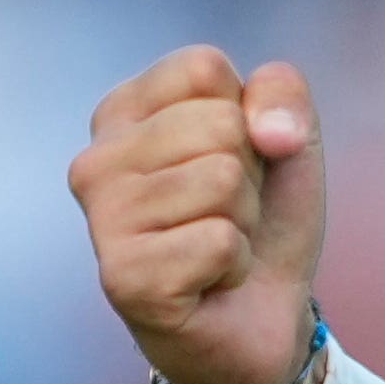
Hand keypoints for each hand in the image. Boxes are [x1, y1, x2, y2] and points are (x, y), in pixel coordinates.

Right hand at [69, 46, 326, 383]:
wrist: (265, 315)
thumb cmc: (263, 217)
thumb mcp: (288, 135)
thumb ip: (283, 92)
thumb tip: (267, 130)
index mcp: (123, 112)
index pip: (202, 68)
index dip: (248, 115)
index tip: (235, 158)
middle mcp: (95, 162)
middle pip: (219, 124)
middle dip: (251, 174)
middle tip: (228, 213)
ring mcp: (101, 221)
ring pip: (222, 179)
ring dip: (244, 220)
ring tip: (218, 245)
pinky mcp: (122, 278)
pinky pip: (220, 240)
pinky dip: (236, 263)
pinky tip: (210, 281)